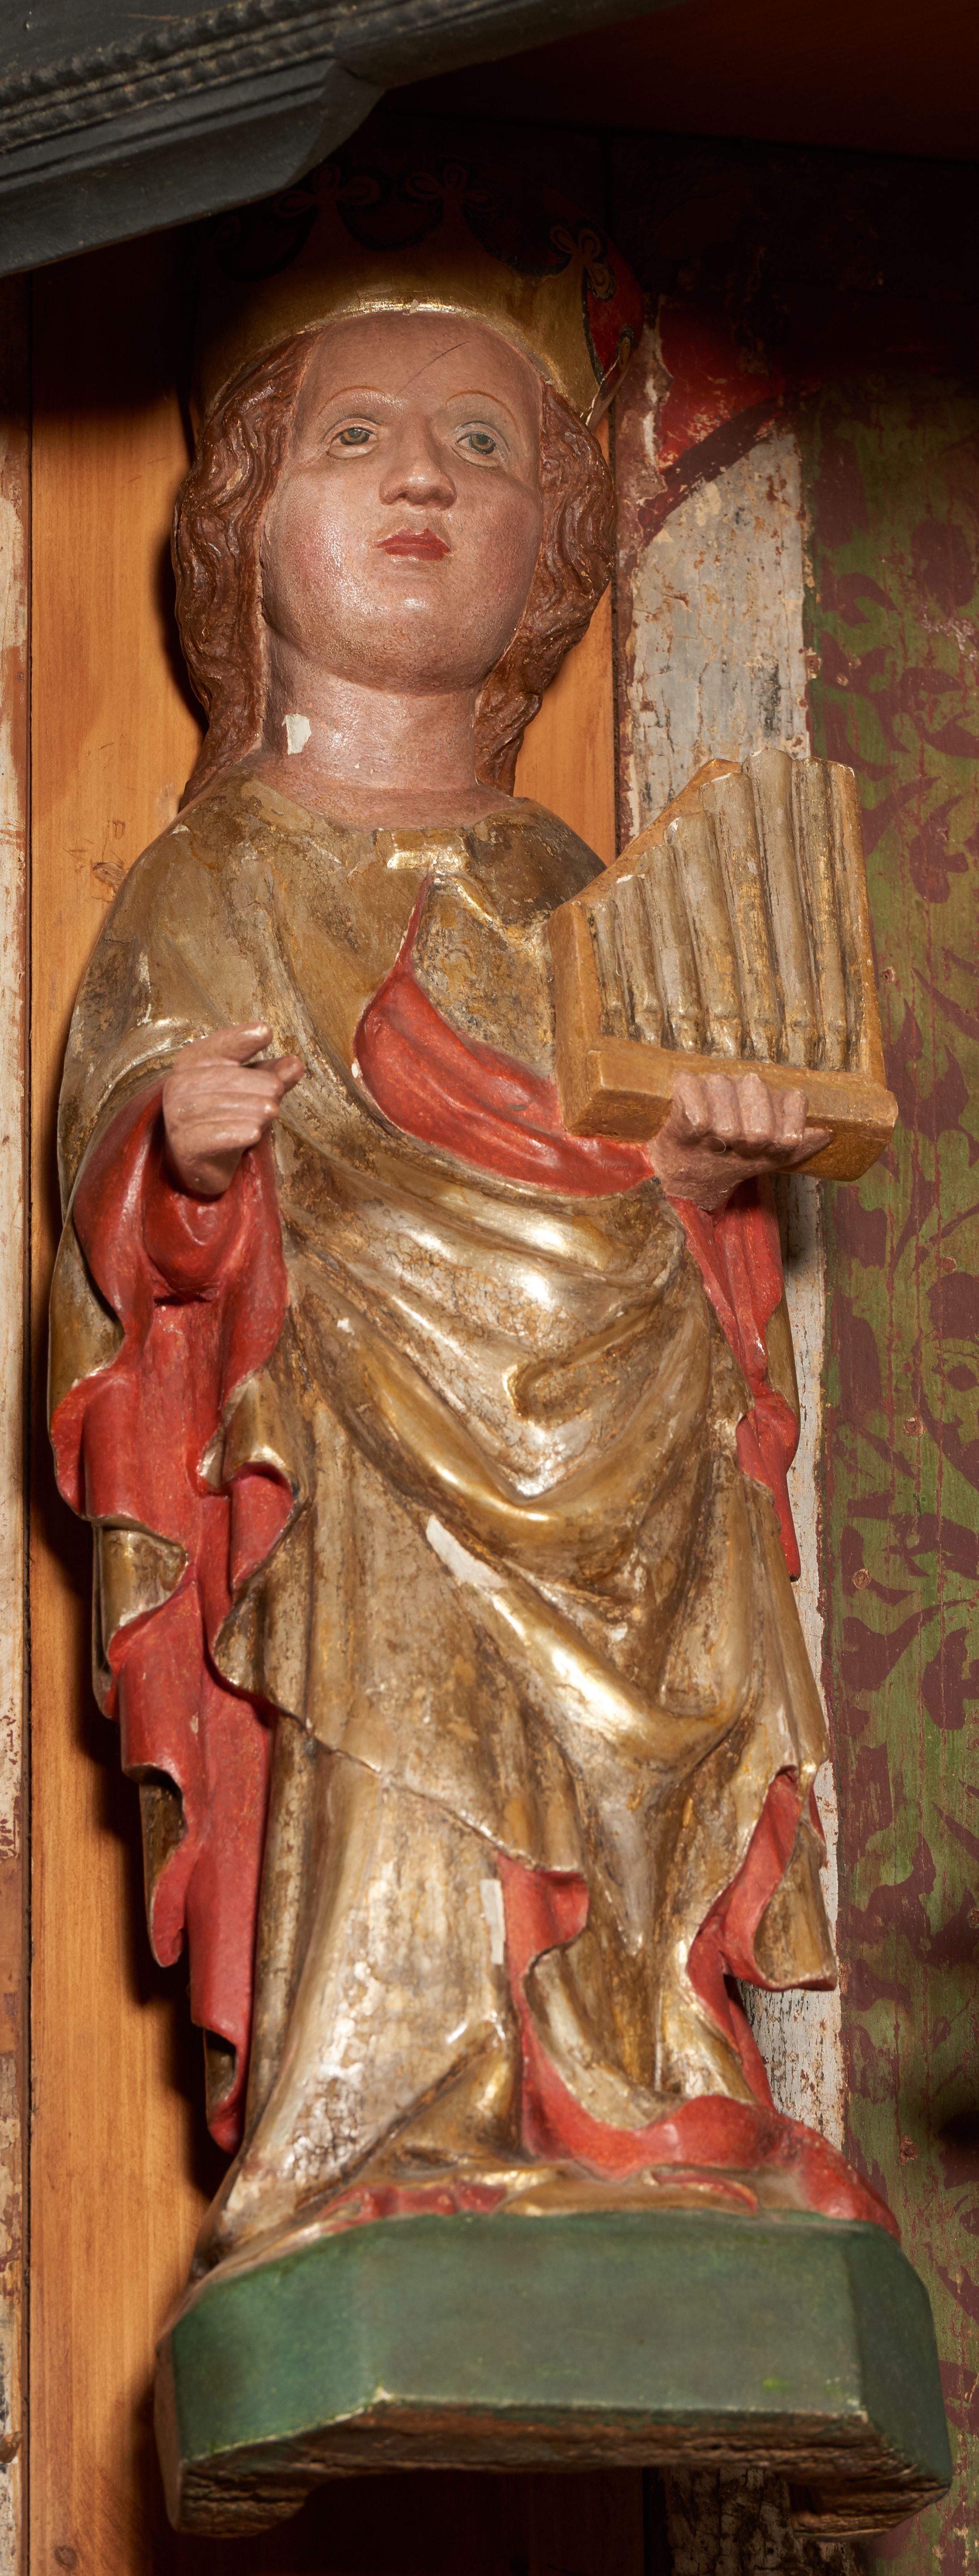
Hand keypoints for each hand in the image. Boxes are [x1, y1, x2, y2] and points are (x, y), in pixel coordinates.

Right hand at [162, 1023, 303, 1197]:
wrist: (203, 1162)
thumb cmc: (227, 1115)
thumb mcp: (253, 1090)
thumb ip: (273, 1076)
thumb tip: (295, 1064)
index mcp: (192, 1062)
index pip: (217, 1047)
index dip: (240, 1039)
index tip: (265, 1032)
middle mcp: (179, 1086)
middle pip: (224, 1078)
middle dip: (257, 1084)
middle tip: (278, 1092)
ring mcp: (177, 1117)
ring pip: (220, 1107)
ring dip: (253, 1110)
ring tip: (271, 1113)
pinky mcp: (184, 1147)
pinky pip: (212, 1136)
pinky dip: (237, 1134)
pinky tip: (254, 1134)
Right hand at [650, 1070, 830, 1212]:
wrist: (690, 1169)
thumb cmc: (732, 1157)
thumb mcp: (770, 1156)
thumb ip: (800, 1145)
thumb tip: (827, 1133)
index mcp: (770, 1096)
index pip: (795, 1102)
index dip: (784, 1132)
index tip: (769, 1145)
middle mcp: (746, 1083)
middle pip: (761, 1126)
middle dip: (749, 1147)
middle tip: (738, 1148)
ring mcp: (716, 1083)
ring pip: (728, 1125)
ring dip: (721, 1144)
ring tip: (714, 1144)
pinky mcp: (684, 1086)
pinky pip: (699, 1118)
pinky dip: (698, 1133)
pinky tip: (696, 1135)